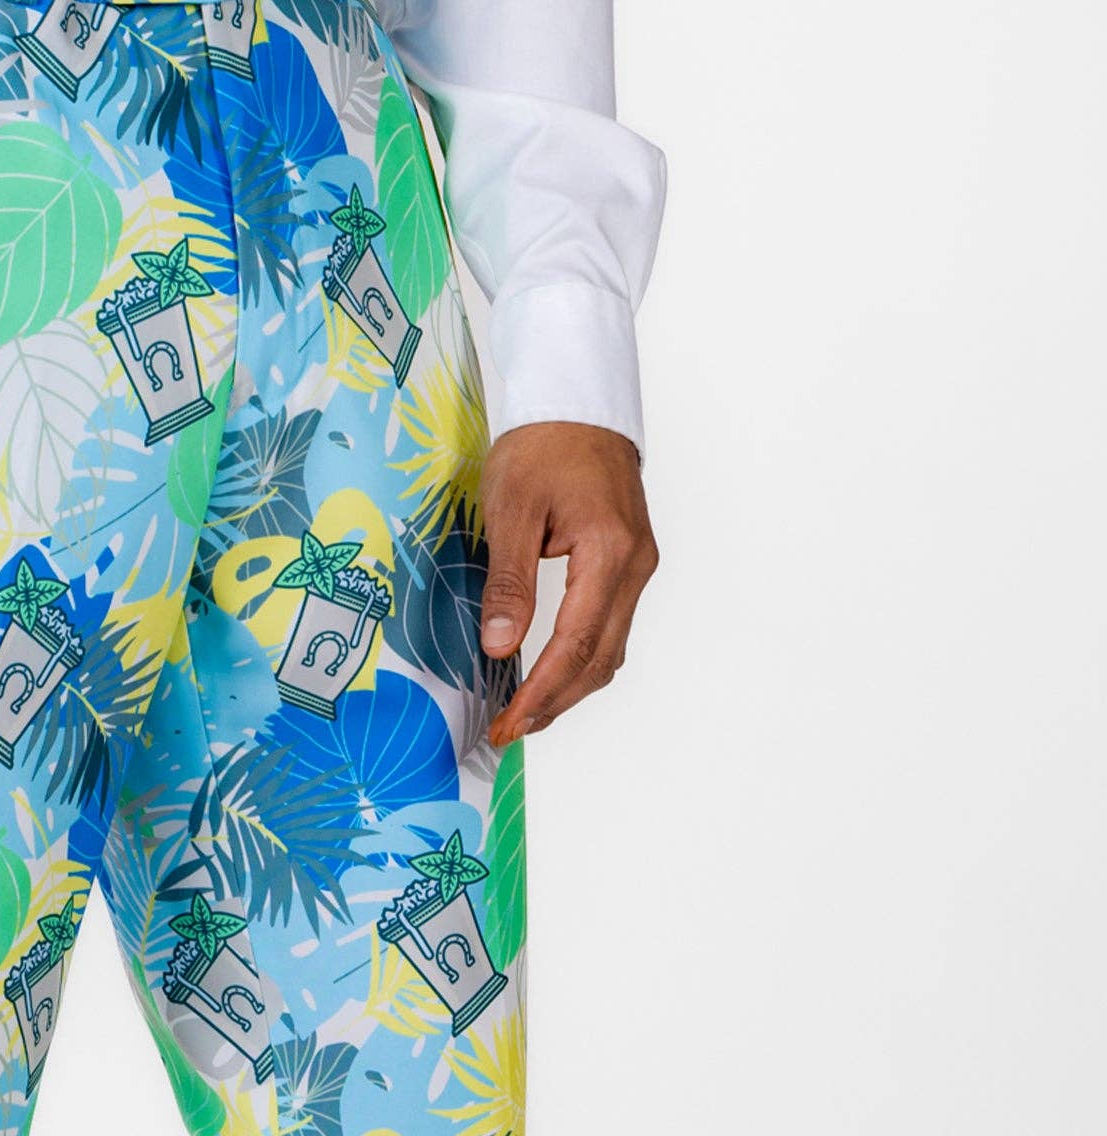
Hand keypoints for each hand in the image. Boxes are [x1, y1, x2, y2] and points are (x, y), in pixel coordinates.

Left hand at [481, 423, 658, 748]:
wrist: (578, 405)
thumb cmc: (543, 446)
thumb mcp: (510, 508)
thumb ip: (507, 582)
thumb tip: (499, 646)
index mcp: (609, 553)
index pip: (575, 644)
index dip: (540, 692)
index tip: (507, 723)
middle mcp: (635, 566)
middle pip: (600, 659)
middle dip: (554, 703)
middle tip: (508, 730)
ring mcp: (637, 567)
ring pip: (610, 650)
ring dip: (569, 688)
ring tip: (524, 712)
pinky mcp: (629, 565)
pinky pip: (610, 629)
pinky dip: (580, 661)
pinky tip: (548, 674)